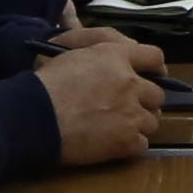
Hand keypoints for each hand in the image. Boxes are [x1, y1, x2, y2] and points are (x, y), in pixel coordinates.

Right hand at [38, 39, 166, 163]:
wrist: (35, 116)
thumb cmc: (46, 82)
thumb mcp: (70, 51)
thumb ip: (97, 48)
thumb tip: (117, 47)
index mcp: (116, 57)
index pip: (154, 57)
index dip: (155, 68)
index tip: (153, 75)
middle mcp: (130, 83)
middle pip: (157, 94)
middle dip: (145, 101)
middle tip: (128, 107)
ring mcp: (131, 114)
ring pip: (152, 121)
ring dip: (139, 124)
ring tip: (119, 127)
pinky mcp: (126, 141)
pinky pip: (143, 144)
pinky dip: (131, 145)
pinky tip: (114, 143)